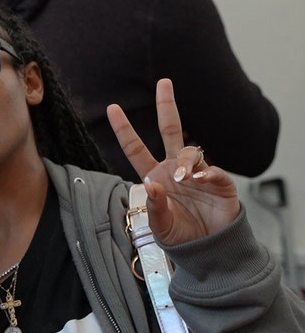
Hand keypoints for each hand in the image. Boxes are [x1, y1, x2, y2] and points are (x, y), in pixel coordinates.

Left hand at [107, 78, 240, 245]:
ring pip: (191, 151)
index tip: (112, 108)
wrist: (209, 250)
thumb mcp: (159, 226)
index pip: (135, 149)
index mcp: (155, 176)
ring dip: (186, 161)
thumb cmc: (180, 236)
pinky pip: (213, 170)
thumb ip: (154, 206)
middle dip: (167, 106)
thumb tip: (151, 183)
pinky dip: (207, 172)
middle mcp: (175, 169)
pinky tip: (200, 180)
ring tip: (183, 178)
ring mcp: (198, 173)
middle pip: (170, 131)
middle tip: (163, 83)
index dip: (124, 129)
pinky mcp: (220, 183)